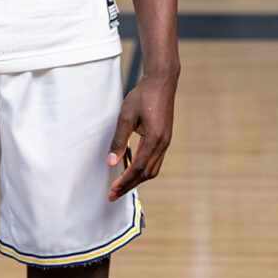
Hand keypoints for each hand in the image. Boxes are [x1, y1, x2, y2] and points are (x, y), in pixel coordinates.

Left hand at [106, 69, 177, 201]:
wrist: (162, 82)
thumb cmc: (142, 96)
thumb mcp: (126, 116)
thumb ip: (119, 140)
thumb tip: (111, 162)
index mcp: (154, 138)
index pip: (138, 167)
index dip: (125, 181)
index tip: (112, 190)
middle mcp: (163, 143)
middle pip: (147, 173)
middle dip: (130, 185)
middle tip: (114, 195)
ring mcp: (166, 142)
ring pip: (153, 169)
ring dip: (137, 180)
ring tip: (122, 185)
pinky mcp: (165, 139)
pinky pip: (155, 161)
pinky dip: (144, 170)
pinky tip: (132, 170)